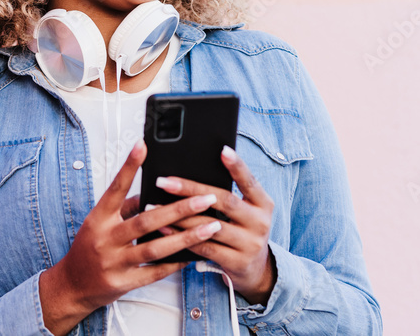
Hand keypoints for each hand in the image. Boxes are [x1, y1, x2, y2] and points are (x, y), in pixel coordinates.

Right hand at [38, 140, 222, 335]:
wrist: (72, 285)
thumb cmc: (89, 248)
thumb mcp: (99, 222)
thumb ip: (125, 207)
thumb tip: (153, 191)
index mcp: (99, 218)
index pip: (116, 188)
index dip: (129, 166)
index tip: (143, 145)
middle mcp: (105, 238)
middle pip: (146, 221)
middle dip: (179, 208)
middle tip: (206, 198)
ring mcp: (114, 262)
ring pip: (155, 248)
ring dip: (186, 237)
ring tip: (210, 227)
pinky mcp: (123, 283)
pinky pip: (154, 273)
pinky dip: (175, 264)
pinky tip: (193, 255)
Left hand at [154, 145, 276, 305]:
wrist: (257, 269)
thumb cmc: (243, 231)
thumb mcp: (246, 211)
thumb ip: (228, 195)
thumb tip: (193, 172)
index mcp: (263, 204)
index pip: (249, 181)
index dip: (237, 166)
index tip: (223, 150)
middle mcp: (260, 222)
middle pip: (224, 200)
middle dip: (191, 189)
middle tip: (164, 182)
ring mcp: (250, 244)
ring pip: (210, 225)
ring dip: (179, 216)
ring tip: (155, 207)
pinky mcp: (236, 262)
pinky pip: (204, 247)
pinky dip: (182, 237)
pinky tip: (164, 229)